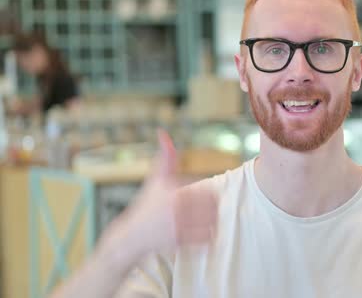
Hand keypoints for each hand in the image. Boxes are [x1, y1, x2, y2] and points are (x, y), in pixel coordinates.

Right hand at [103, 130, 218, 261]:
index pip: (208, 192)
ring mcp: (178, 228)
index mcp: (175, 193)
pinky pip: (206, 238)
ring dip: (212, 221)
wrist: (131, 235)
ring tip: (205, 220)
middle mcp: (177, 211)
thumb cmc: (146, 204)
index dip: (207, 194)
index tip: (201, 196)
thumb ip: (165, 158)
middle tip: (207, 208)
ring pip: (212, 223)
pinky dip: (208, 236)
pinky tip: (200, 232)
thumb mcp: (155, 179)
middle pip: (213, 207)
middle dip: (212, 207)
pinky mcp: (179, 243)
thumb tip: (163, 133)